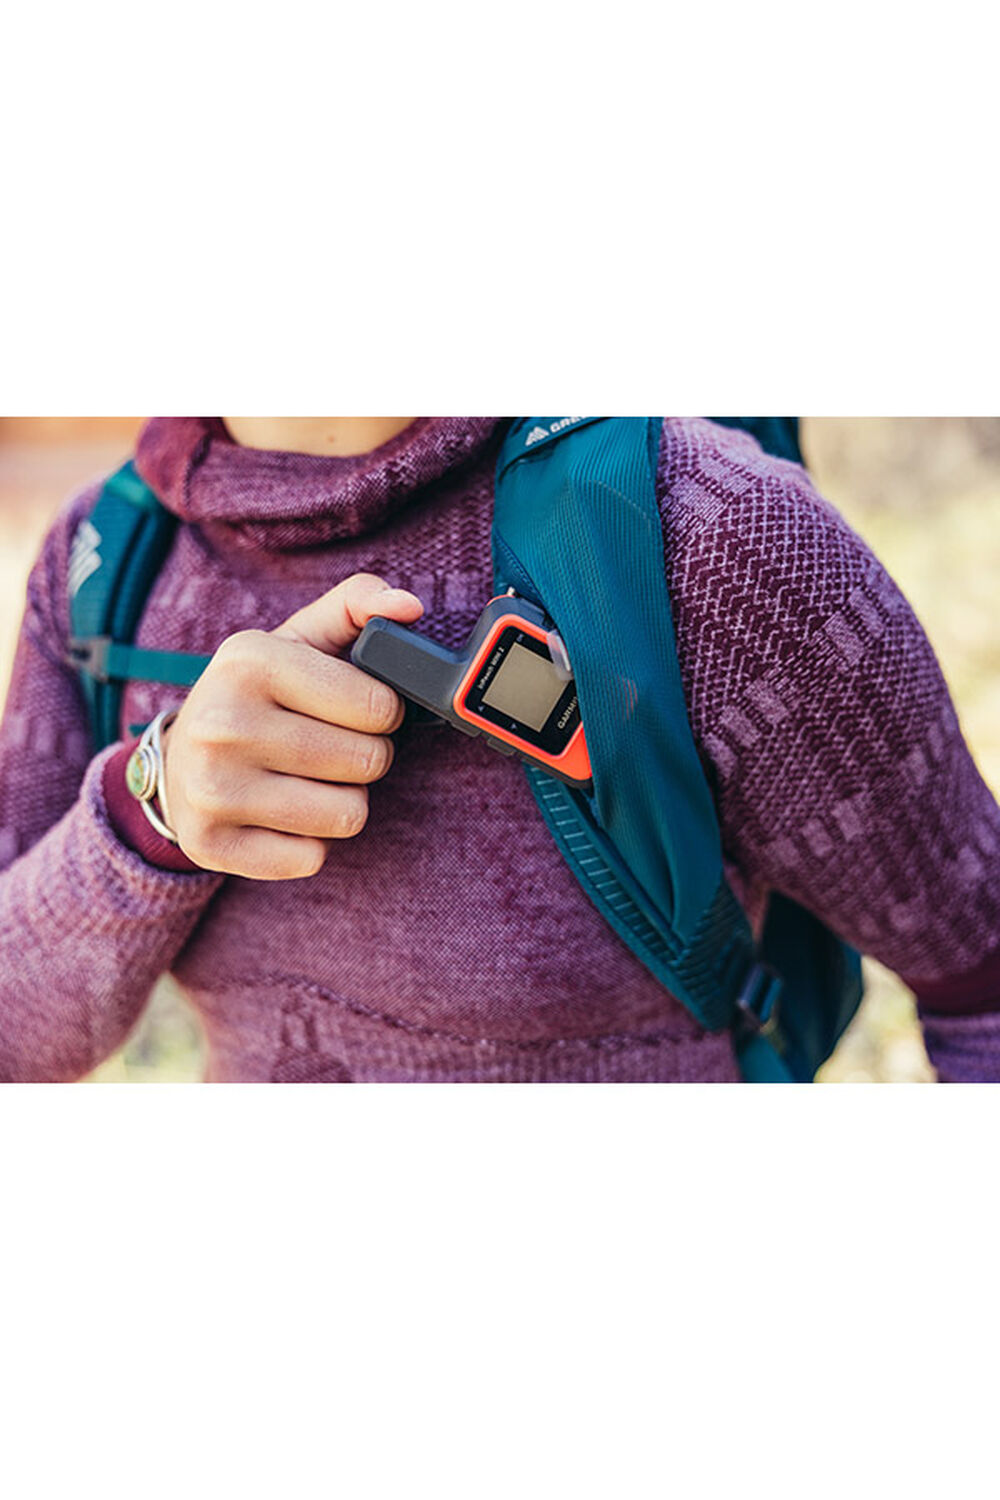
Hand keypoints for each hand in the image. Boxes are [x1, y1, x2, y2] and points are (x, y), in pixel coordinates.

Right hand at [161, 573, 423, 878]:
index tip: (354, 709)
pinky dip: (308, 842)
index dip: (381, 711)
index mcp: (249, 661)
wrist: (176, 762)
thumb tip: (409, 606)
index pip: (379, 705)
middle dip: (365, 756)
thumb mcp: (298, 639)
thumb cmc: (256, 696)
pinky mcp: (211, 846)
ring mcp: (212, 790)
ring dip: (342, 801)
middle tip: (329, 746)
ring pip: (347, 816)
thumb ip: (358, 606)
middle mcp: (223, 724)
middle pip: (368, 762)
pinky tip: (279, 814)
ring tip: (307, 779)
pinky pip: (312, 858)